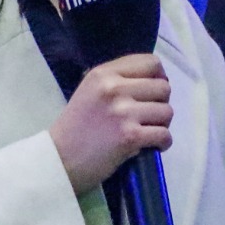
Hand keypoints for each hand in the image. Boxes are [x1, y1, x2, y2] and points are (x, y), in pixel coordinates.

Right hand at [48, 54, 171, 193]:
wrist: (57, 160)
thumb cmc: (75, 128)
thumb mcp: (90, 91)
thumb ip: (118, 80)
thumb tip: (154, 79)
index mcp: (103, 74)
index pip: (151, 63)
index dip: (159, 77)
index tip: (153, 92)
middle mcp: (113, 88)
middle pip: (164, 87)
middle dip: (161, 103)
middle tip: (149, 116)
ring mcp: (122, 112)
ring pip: (167, 111)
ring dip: (162, 124)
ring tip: (148, 131)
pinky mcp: (129, 136)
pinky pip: (164, 134)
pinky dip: (163, 142)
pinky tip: (153, 145)